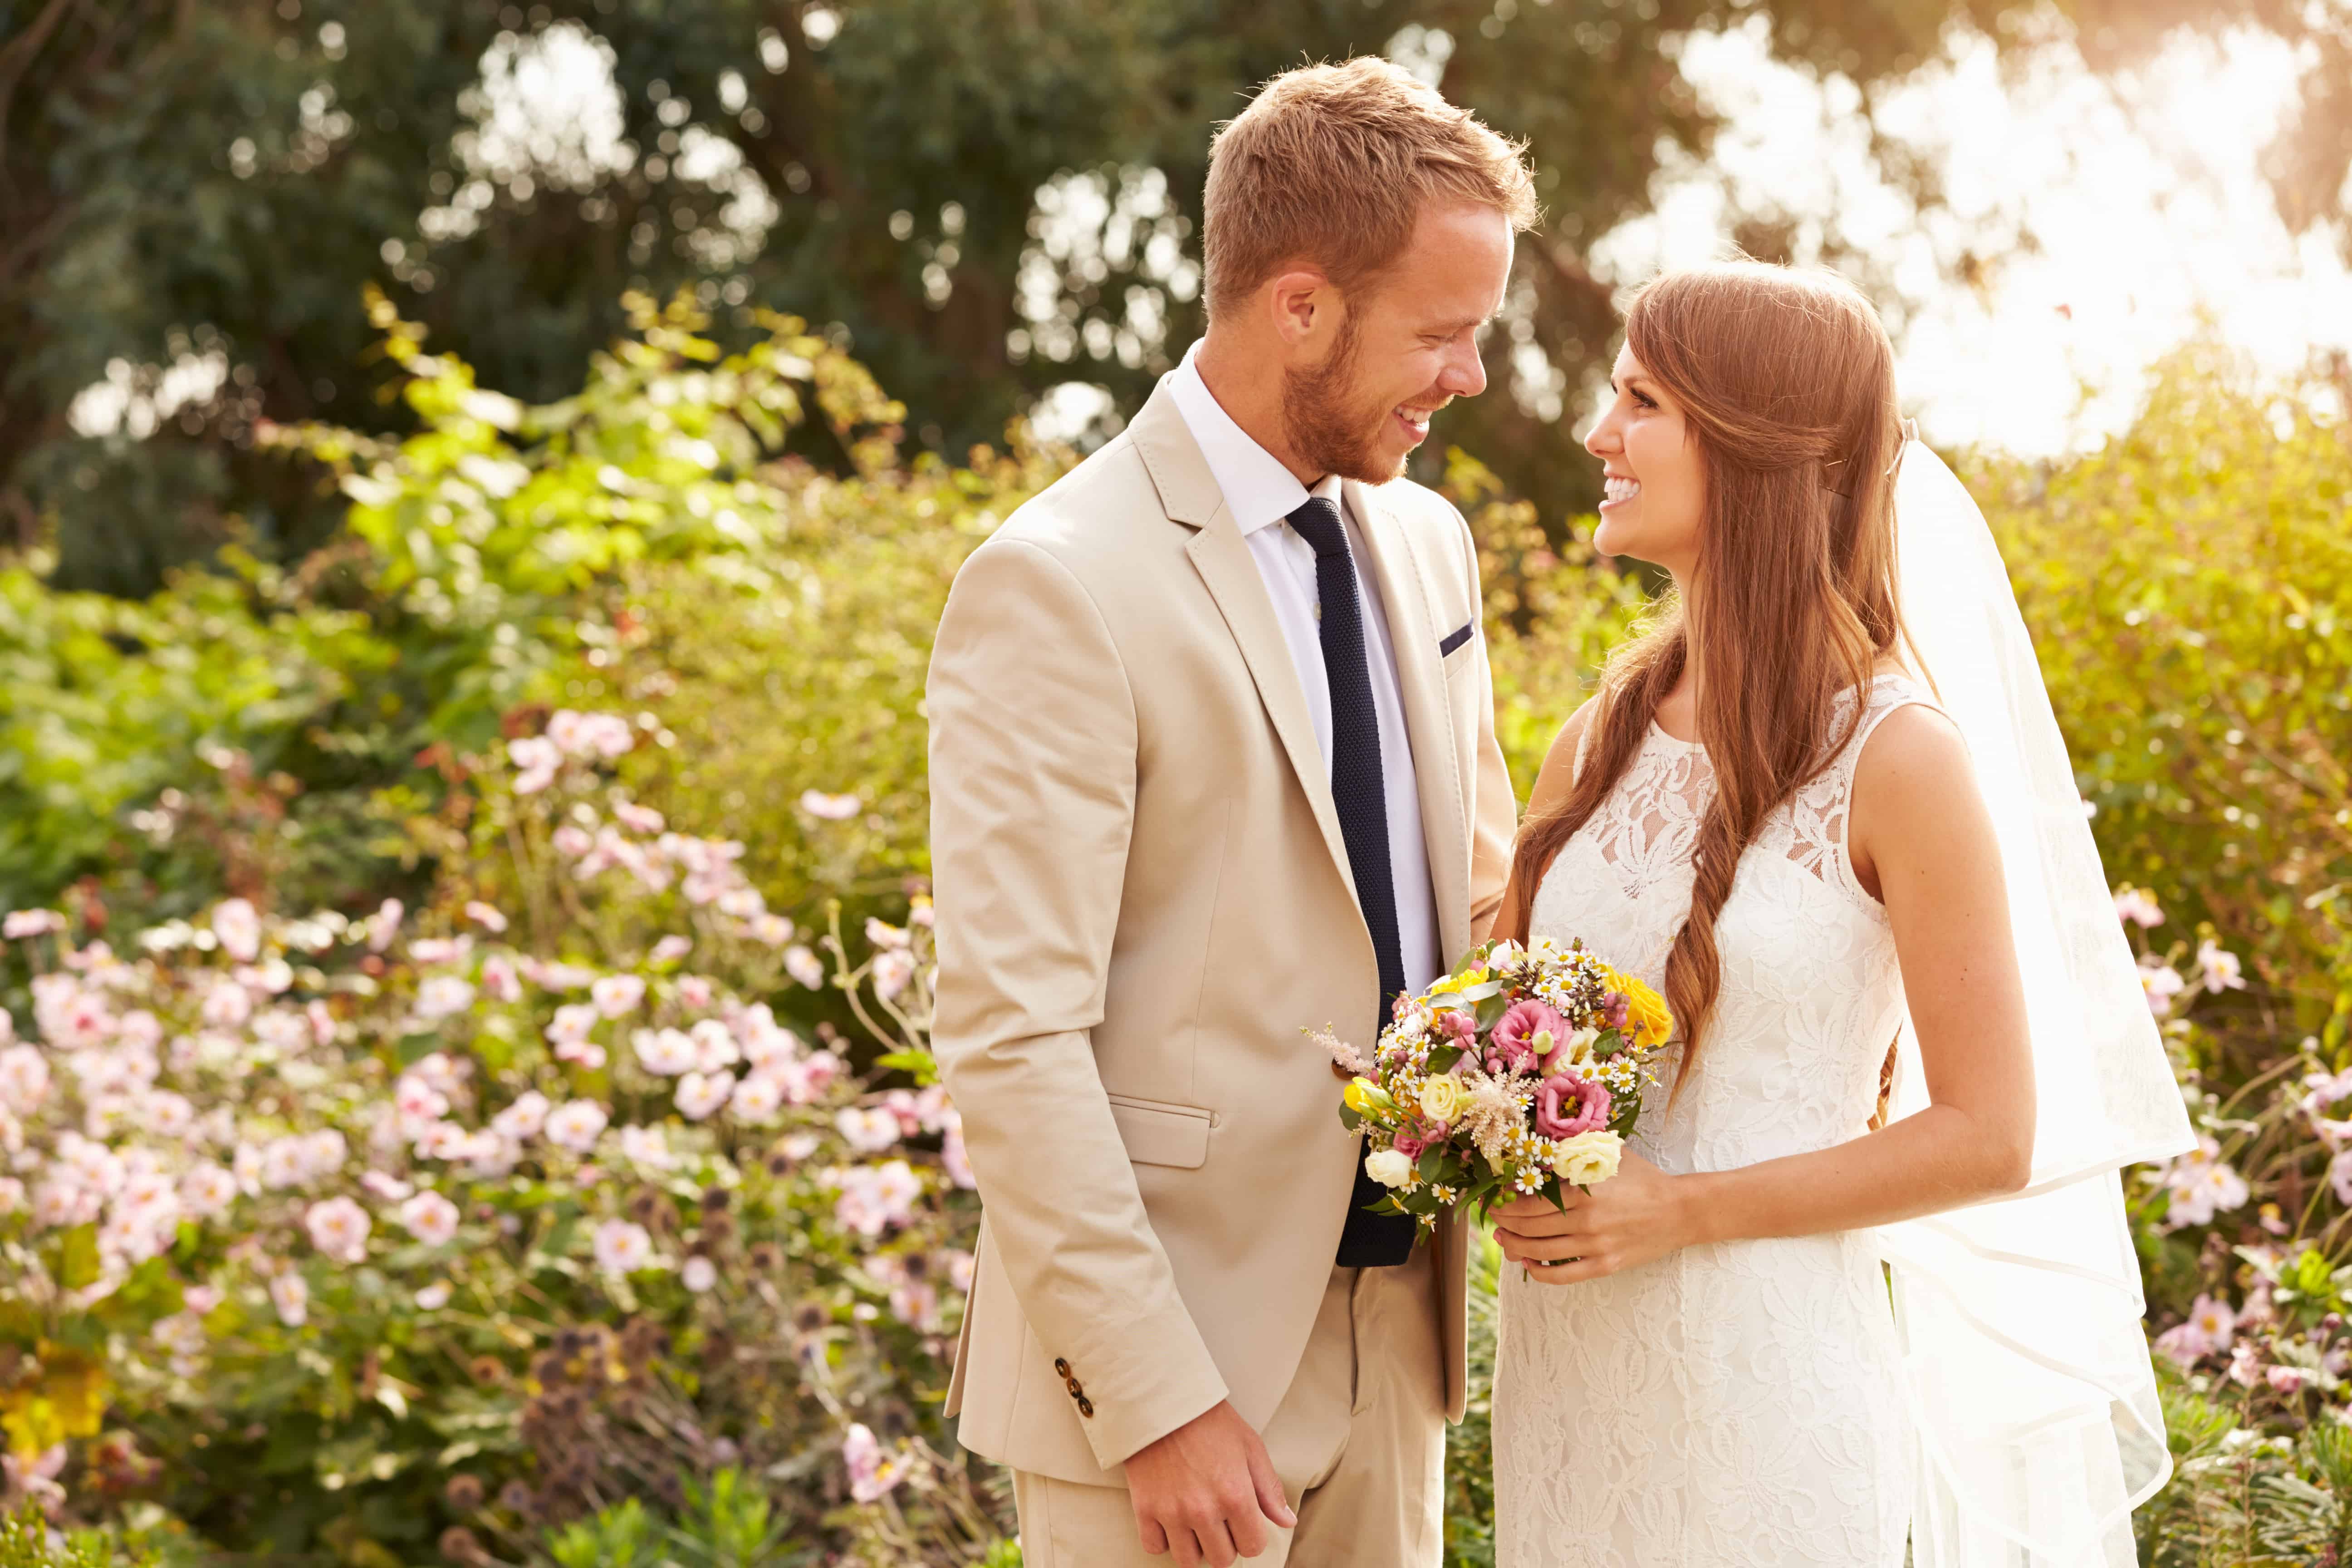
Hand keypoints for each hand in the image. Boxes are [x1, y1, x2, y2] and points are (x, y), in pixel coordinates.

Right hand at [1124, 1399, 1296, 1566]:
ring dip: (1195, 1547)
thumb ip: (1270, 1489)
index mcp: (1236, 1495)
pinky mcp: (1145, 1508)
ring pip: (1188, 1560)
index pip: (1252, 1547)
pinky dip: (1163, 1540)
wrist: (1163, 1400)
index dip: (1251, 1536)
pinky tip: (1171, 1521)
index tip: (1244, 1523)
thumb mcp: (1250, 1447)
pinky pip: (1154, 1547)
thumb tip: (1287, 1521)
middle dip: (1225, 1544)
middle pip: (1221, 1559)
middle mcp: (1204, 1509)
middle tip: (1220, 1521)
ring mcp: (1172, 1512)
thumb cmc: (1208, 1420)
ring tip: (1196, 1524)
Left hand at [1492, 1149, 1697, 1284]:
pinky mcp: (1605, 1265)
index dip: (1506, 1204)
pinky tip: (1530, 1264)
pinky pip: (1563, 1276)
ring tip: (1505, 1240)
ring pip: (1541, 1253)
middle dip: (1505, 1224)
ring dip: (1516, 1247)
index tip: (1495, 1199)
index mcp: (1582, 1193)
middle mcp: (1585, 1223)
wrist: (1679, 1210)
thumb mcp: (1609, 1154)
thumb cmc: (1642, 1178)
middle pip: (1530, 1228)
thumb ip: (1576, 1148)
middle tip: (1494, 1219)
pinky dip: (1540, 1273)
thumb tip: (1541, 1142)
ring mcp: (1595, 1247)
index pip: (1530, 1203)